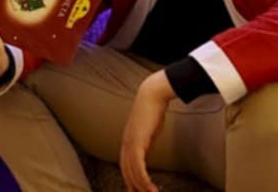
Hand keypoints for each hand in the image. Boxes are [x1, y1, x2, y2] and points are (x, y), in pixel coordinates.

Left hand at [118, 72, 174, 191]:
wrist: (152, 95)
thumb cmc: (152, 110)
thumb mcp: (148, 130)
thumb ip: (145, 141)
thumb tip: (146, 148)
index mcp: (128, 143)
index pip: (126, 167)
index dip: (131, 181)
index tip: (137, 190)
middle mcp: (125, 145)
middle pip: (127, 173)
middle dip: (135, 187)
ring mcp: (129, 144)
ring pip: (132, 173)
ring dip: (141, 187)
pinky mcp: (136, 142)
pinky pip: (138, 167)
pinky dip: (144, 179)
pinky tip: (150, 188)